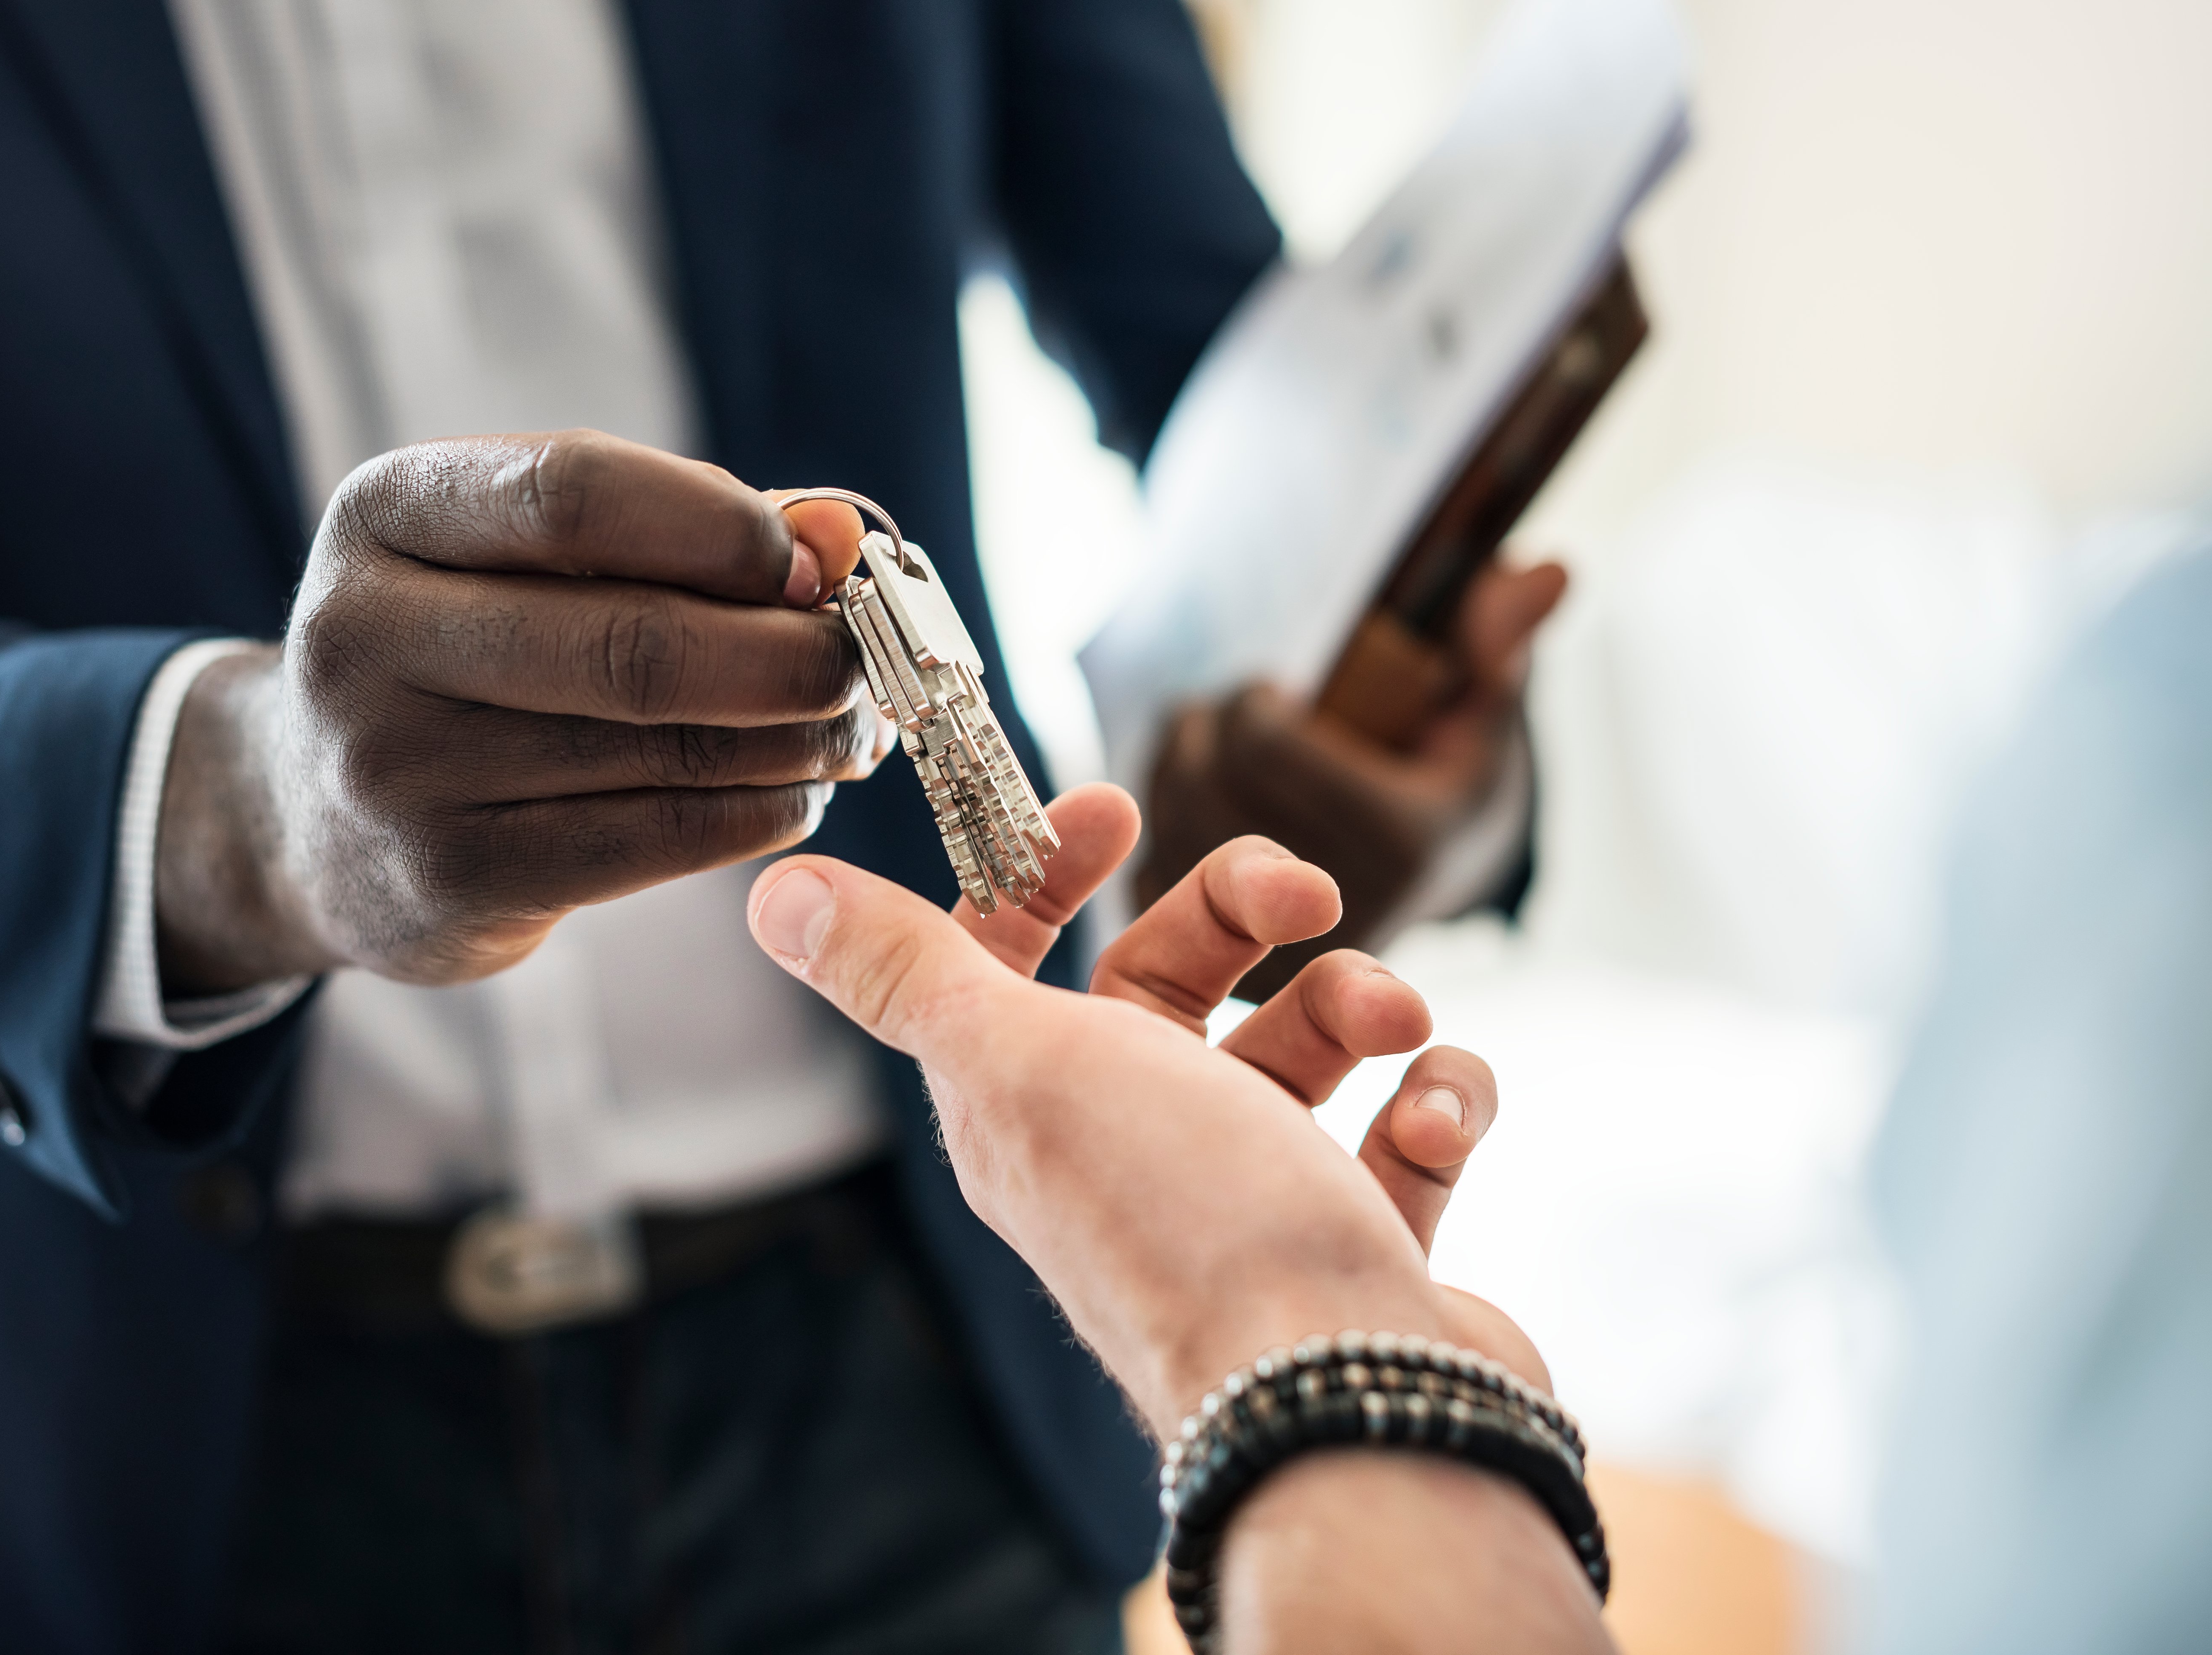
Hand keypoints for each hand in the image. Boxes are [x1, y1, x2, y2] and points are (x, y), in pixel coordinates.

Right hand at [155, 431, 883, 992]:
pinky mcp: (449, 881)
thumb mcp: (526, 558)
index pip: (577, 492)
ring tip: (848, 727)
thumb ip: (678, 529)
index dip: (725, 528)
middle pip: (635, 642)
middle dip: (788, 654)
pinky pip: (652, 840)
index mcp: (385, 514)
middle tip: (861, 663)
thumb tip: (835, 535)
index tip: (817, 563)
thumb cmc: (468, 652)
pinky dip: (756, 814)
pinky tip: (795, 793)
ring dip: (793, 740)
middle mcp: (365, 637)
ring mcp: (398, 769)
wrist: (310, 817)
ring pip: (660, 750)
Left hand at [745, 783, 1540, 1434]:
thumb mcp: (1017, 1064)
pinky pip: (1406, 1128)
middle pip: (1176, 979)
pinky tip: (1433, 1117)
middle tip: (1309, 897)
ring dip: (1358, 999)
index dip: (1047, 873)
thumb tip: (775, 895)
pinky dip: (1436, 1101)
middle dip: (1247, 911)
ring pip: (1306, 1042)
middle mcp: (1133, 1149)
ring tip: (1394, 1023)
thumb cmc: (1182, 1220)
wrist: (1343, 1401)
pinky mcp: (1359, 1240)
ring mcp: (1253, 1198)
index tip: (1116, 810)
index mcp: (1032, 1107)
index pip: (1013, 960)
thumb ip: (905, 972)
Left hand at [1139, 559, 1566, 999]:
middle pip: (1205, 775)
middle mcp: (1338, 906)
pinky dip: (1160, 823)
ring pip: (1166, 818)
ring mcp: (1277, 948)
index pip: (1263, 742)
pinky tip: (1197, 803)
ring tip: (1218, 748)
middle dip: (1210, 724)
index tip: (1276, 691)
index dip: (1253, 699)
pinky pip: (1149, 867)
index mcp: (1402, 842)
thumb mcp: (1484, 712)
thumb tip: (1549, 570)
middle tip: (1236, 713)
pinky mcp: (1225, 970)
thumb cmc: (1451, 776)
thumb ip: (1499, 641)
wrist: (1427, 882)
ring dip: (1176, 763)